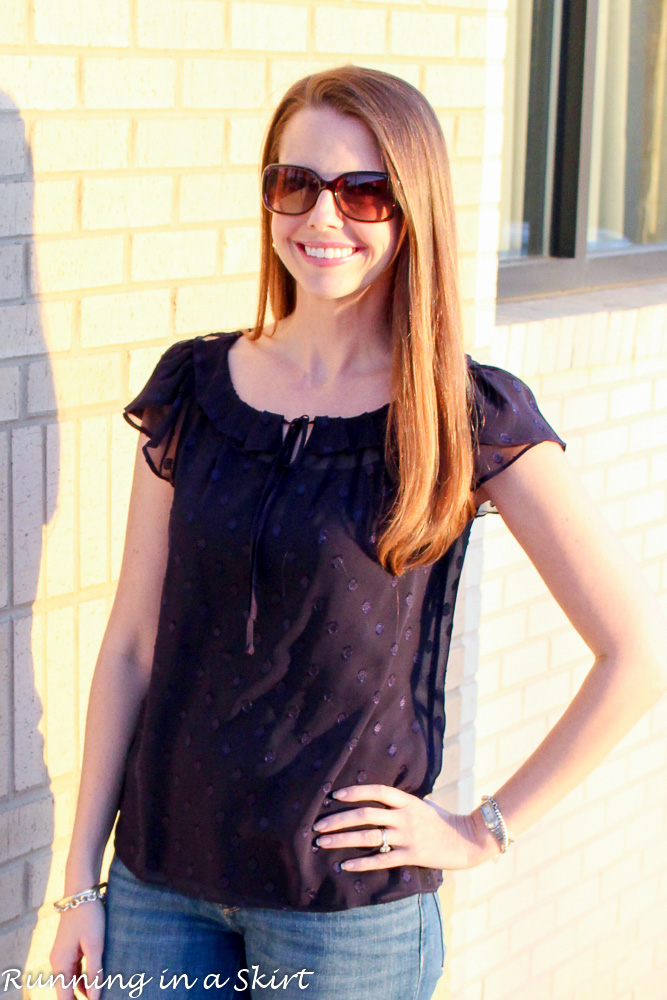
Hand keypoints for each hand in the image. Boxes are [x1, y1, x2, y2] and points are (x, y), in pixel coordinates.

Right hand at [49, 898, 105, 999]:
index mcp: (61, 963)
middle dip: (83, 997)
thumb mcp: (95, 944)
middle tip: (101, 998)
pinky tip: (98, 980)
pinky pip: (75, 970)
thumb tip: (95, 998)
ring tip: (102, 992)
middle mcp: (58, 962)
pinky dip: (85, 977)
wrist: (81, 891)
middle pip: (67, 990)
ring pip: (72, 980)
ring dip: (84, 989)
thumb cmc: (88, 916)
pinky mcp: (69, 949)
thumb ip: (95, 972)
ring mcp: (62, 955)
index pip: (64, 997)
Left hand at [312, 784, 499, 872]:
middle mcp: (405, 817)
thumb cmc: (443, 820)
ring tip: (322, 843)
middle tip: (317, 825)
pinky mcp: (411, 856)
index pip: (377, 792)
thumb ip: (403, 802)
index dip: (356, 792)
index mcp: (408, 801)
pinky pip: (381, 860)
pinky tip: (345, 865)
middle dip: (338, 820)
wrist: (467, 840)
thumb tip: (381, 798)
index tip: (335, 795)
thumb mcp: (424, 804)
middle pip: (365, 815)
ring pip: (368, 837)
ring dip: (342, 840)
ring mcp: (408, 837)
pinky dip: (361, 863)